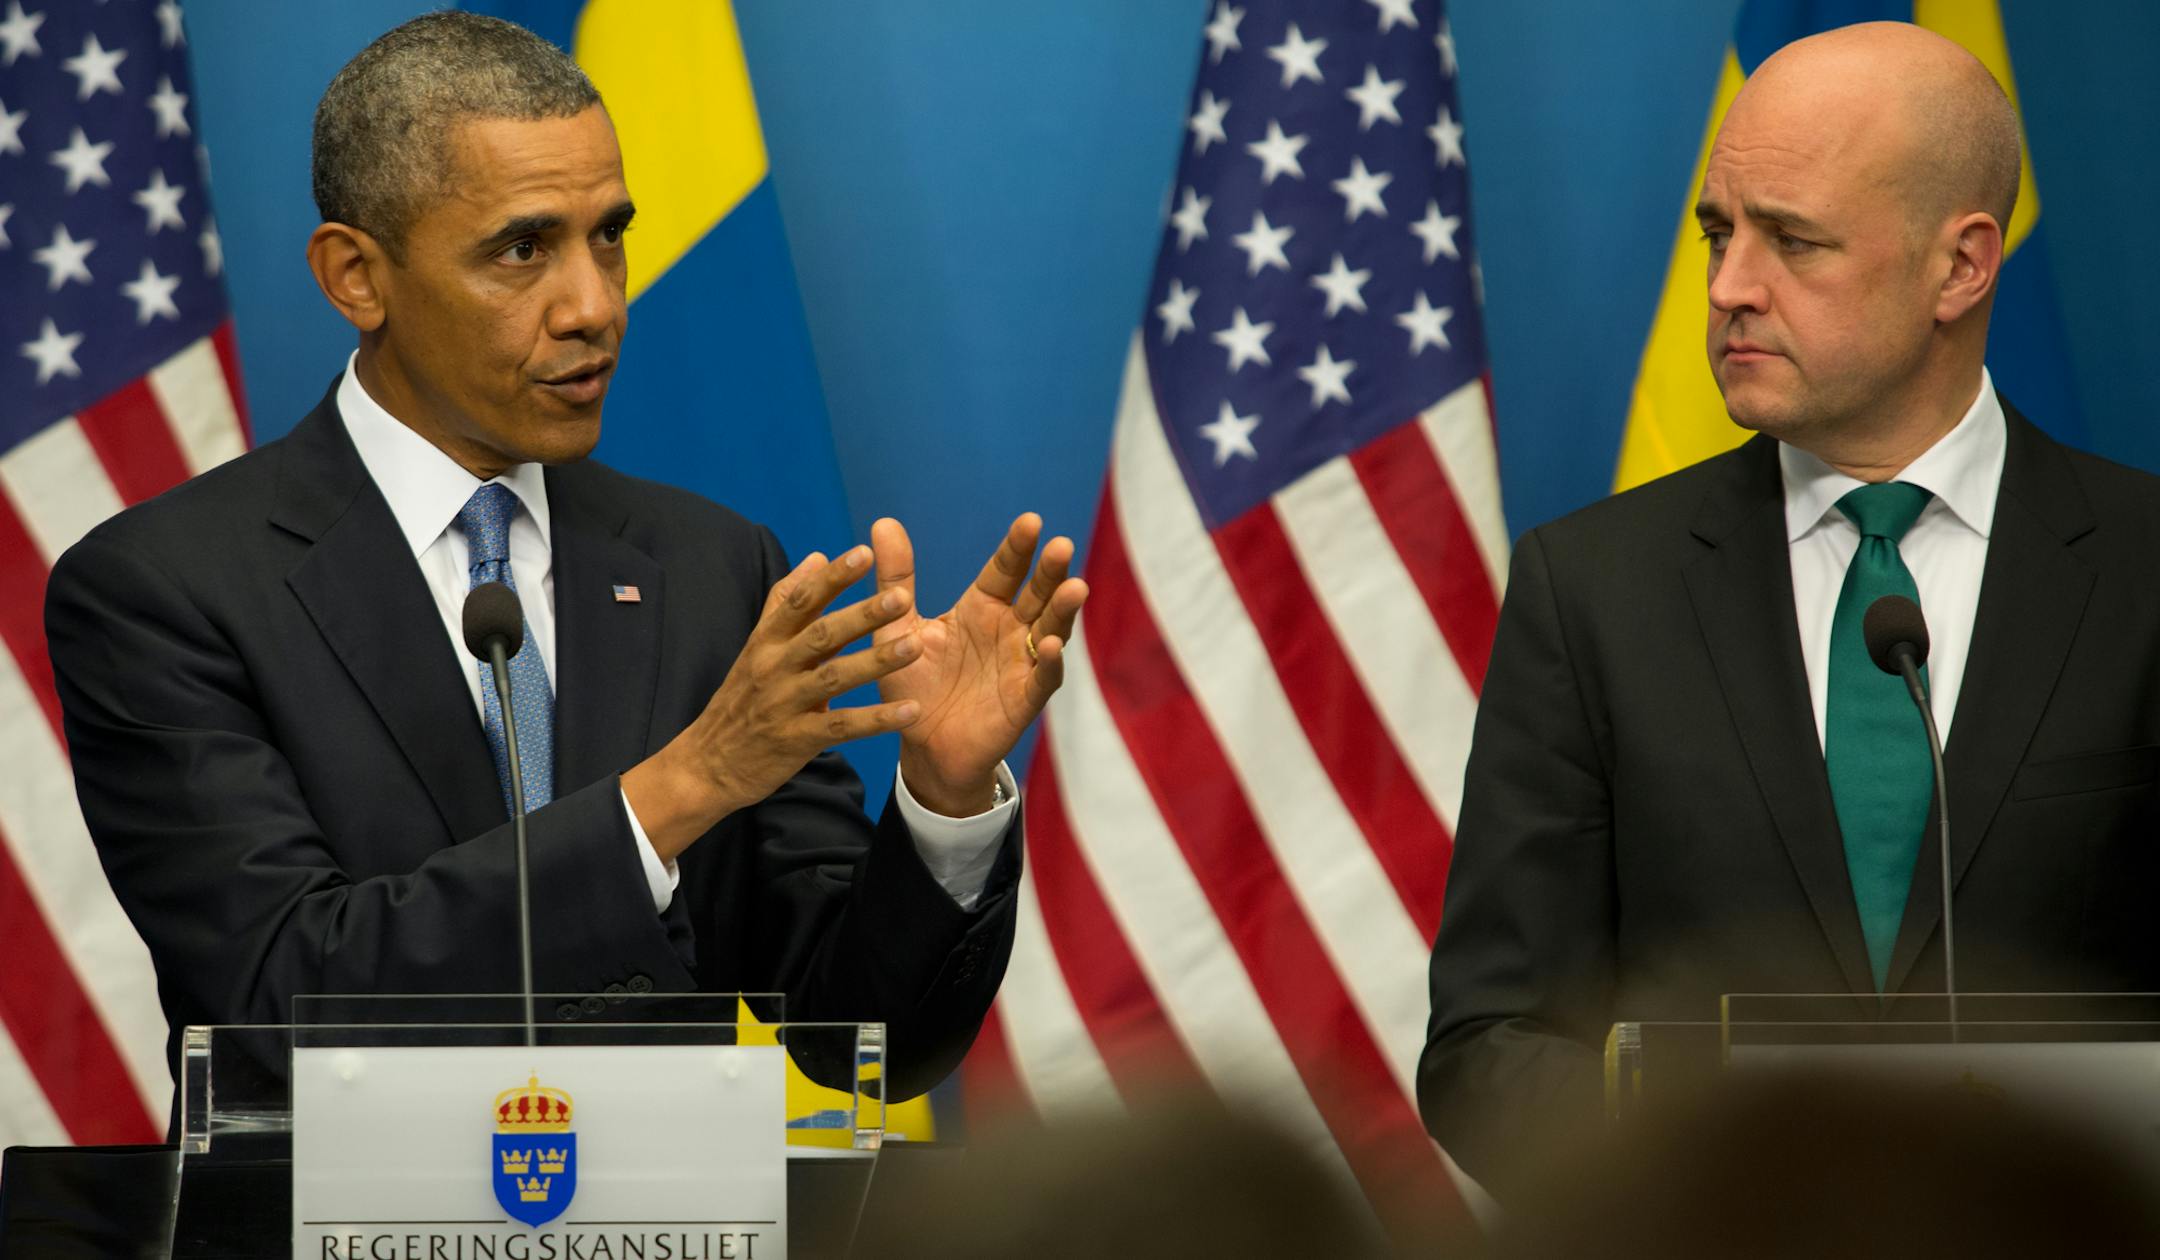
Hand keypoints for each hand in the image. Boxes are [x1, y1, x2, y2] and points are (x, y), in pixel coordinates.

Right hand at [623, 545, 923, 861]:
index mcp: (767, 640)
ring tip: (915, 646)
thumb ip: (787, 602)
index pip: (801, 601)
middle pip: (821, 635)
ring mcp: (785, 704)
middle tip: (901, 596)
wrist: (708, 764)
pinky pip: (842, 728)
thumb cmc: (742, 699)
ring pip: (834, 678)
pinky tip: (911, 712)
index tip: (864, 553)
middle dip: (862, 615)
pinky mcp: (797, 740)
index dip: (832, 577)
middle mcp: (774, 667)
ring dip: (876, 662)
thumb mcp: (757, 646)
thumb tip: (817, 556)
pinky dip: (876, 720)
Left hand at [870, 514, 1088, 815]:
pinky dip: (1048, 662)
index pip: (1005, 571)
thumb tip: (883, 522)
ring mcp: (1021, 664)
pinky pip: (1041, 679)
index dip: (1017, 548)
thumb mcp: (898, 628)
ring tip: (1074, 587)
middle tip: (1061, 545)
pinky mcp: (1024, 700)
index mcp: (980, 609)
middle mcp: (1008, 631)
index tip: (1030, 521)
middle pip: (1036, 594)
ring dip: (1062, 611)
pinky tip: (1050, 645)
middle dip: (1050, 571)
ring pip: (1050, 631)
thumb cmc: (913, 684)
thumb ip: (896, 578)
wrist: (922, 746)